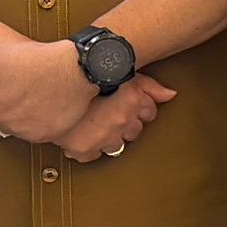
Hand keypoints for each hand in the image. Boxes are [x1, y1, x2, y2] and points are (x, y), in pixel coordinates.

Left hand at [0, 35, 108, 145]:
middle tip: (14, 89)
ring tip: (31, 96)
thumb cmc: (37, 58)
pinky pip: (28, 133)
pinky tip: (42, 106)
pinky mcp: (37, 136)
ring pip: (7, 125)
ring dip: (14, 115)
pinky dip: (33, 123)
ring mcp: (17, 128)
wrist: (74, 70)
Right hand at [55, 78, 176, 162]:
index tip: (131, 105)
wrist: (56, 78)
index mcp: (131, 100)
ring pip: (117, 145)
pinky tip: (86, 136)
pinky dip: (91, 148)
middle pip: (135, 130)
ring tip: (98, 123)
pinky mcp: (83, 148)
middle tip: (111, 113)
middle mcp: (120, 120)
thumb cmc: (86, 71)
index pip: (150, 113)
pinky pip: (93, 155)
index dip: (141, 108)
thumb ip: (150, 85)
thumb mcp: (122, 71)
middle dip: (126, 123)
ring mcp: (103, 135)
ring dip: (110, 136)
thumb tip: (170, 95)